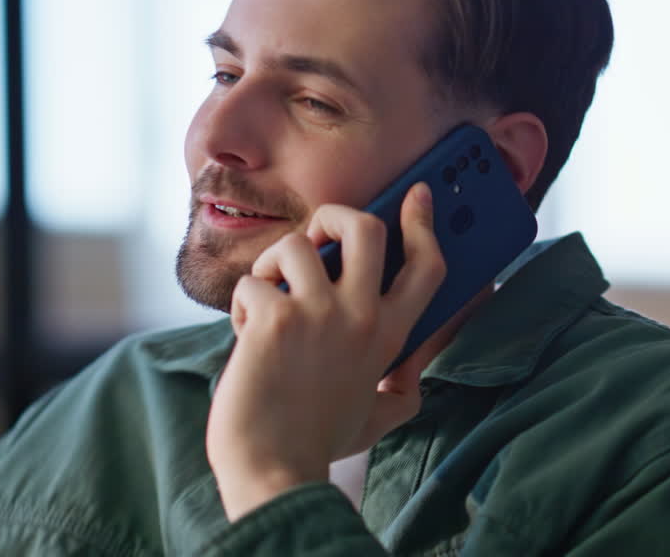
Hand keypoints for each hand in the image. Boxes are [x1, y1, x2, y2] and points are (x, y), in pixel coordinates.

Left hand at [206, 182, 446, 520]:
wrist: (273, 473)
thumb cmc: (317, 444)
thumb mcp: (378, 418)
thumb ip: (401, 391)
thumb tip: (411, 376)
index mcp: (390, 337)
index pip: (427, 265)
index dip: (424, 223)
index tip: (417, 195)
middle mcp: (362, 317)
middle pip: (364, 227)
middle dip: (334, 215)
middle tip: (315, 233)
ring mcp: (319, 315)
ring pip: (296, 245)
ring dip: (272, 265)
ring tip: (266, 297)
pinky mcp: (274, 319)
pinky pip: (253, 282)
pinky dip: (242, 305)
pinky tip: (244, 338)